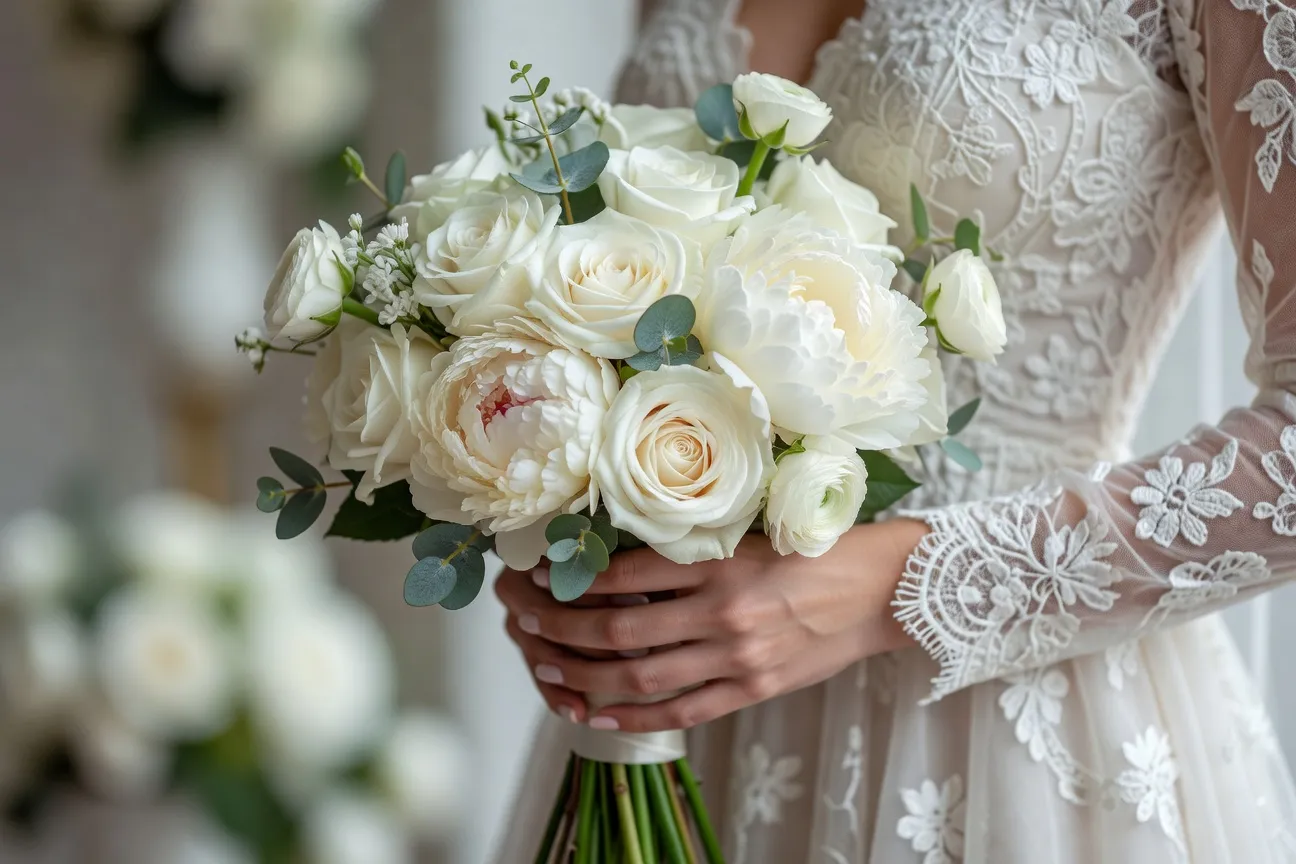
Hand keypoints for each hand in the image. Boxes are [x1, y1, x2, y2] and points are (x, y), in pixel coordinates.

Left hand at [495, 518, 926, 732]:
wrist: (882, 590)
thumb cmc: (816, 551)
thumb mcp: (752, 534)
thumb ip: (693, 549)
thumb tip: (622, 557)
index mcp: (720, 565)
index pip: (626, 576)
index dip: (574, 579)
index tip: (539, 574)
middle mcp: (724, 614)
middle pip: (619, 630)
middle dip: (559, 629)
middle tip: (522, 621)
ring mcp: (738, 658)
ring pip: (641, 675)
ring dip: (583, 675)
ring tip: (543, 667)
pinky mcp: (753, 689)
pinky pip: (682, 710)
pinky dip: (634, 715)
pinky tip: (596, 712)